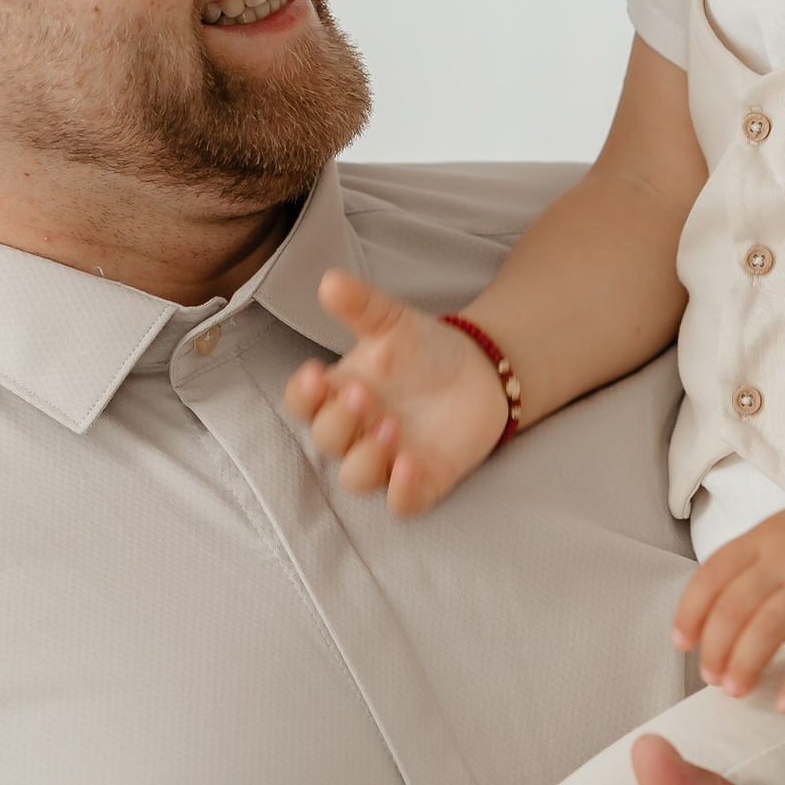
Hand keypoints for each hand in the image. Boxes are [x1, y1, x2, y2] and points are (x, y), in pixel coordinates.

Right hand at [283, 271, 510, 517]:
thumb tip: (330, 280)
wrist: (482, 372)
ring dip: (365, 458)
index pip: (302, 404)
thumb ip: (362, 306)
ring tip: (390, 428)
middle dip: (339, 422)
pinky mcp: (423, 482)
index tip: (314, 374)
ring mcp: (387, 460)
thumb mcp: (394, 323)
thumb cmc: (425, 350)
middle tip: (364, 396)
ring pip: (356, 478)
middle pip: (327, 441)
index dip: (302, 395)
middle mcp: (356, 432)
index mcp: (339, 393)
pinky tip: (410, 466)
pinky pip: (402, 503)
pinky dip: (402, 491)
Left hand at [671, 483, 784, 708]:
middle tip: (712, 680)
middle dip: (715, 650)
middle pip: (733, 608)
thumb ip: (762, 560)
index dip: (690, 613)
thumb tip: (727, 609)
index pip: (711, 575)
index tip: (683, 644)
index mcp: (769, 535)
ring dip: (745, 666)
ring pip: (768, 629)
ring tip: (737, 693)